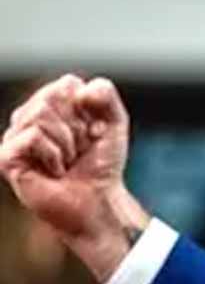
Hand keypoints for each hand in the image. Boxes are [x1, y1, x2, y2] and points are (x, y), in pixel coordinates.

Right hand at [0, 74, 148, 281]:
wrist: (98, 199)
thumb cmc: (103, 164)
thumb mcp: (115, 122)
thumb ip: (105, 94)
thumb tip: (80, 88)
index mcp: (52, 104)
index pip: (67, 84)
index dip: (88, 110)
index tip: (92, 132)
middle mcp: (29, 117)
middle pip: (51, 97)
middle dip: (76, 127)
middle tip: (78, 150)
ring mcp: (14, 137)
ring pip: (40, 114)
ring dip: (66, 143)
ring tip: (66, 161)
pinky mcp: (6, 157)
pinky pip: (32, 137)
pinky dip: (53, 155)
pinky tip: (55, 171)